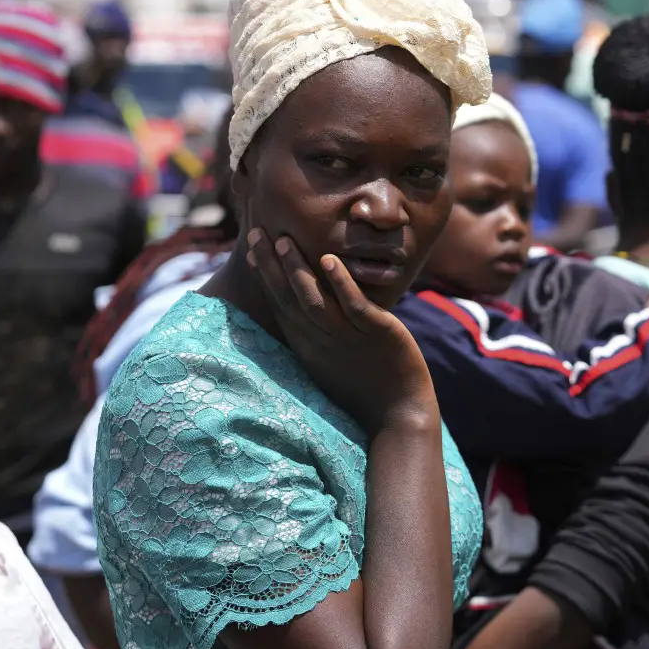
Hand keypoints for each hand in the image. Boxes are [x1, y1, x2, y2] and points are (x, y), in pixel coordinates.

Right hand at [246, 228, 437, 433]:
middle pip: (288, 299)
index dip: (264, 275)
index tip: (251, 247)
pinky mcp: (375, 335)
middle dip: (270, 266)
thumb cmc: (365, 385)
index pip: (279, 304)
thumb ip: (316, 332)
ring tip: (285, 241)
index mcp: (307, 345)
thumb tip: (306, 305)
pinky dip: (340, 283)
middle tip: (256, 233)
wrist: (398, 415)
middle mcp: (320, 340)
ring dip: (297, 271)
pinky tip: (330, 261)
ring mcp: (347, 338)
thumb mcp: (329, 359)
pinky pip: (353, 307)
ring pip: (314, 301)